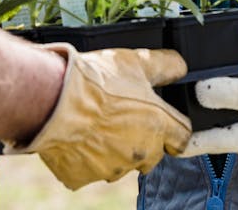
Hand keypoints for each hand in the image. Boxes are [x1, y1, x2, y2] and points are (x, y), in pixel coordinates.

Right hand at [7, 44, 191, 189]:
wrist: (54, 99)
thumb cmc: (95, 80)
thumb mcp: (136, 61)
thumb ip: (166, 66)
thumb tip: (181, 67)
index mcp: (158, 125)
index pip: (183, 138)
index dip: (174, 128)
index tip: (164, 122)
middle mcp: (140, 152)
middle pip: (152, 154)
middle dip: (142, 139)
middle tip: (122, 118)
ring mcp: (112, 167)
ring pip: (121, 163)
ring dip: (114, 149)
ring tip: (96, 123)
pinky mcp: (84, 176)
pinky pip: (88, 170)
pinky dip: (85, 158)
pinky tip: (77, 137)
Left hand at [182, 21, 237, 158]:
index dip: (224, 92)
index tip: (200, 86)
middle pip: (233, 137)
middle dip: (204, 135)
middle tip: (177, 124)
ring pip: (223, 148)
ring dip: (195, 144)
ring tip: (168, 138)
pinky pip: (223, 148)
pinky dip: (203, 141)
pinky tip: (179, 134)